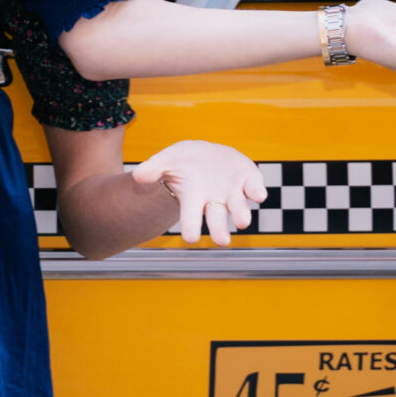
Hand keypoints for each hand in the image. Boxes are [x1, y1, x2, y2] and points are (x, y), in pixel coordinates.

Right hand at [131, 140, 268, 245]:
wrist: (205, 155)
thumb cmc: (182, 162)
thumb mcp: (165, 161)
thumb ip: (153, 169)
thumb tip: (137, 176)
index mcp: (193, 200)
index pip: (190, 218)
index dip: (191, 227)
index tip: (190, 239)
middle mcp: (214, 201)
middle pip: (217, 219)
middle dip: (219, 230)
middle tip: (222, 241)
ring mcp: (233, 192)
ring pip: (239, 208)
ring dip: (241, 214)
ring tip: (243, 222)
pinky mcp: (248, 180)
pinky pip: (254, 188)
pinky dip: (257, 191)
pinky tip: (258, 195)